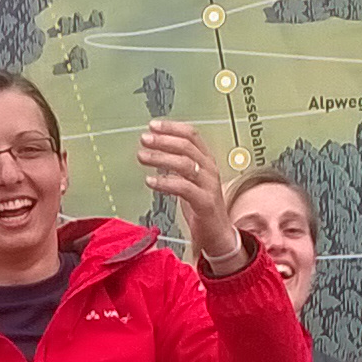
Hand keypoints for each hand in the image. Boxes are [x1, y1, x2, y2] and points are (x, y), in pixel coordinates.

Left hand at [138, 121, 242, 265]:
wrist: (219, 236)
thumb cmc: (202, 208)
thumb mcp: (190, 181)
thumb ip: (177, 166)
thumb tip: (154, 152)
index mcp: (206, 161)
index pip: (192, 135)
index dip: (172, 128)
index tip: (153, 125)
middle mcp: (209, 170)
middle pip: (187, 146)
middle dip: (163, 140)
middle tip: (145, 139)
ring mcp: (209, 186)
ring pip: (185, 164)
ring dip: (161, 157)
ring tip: (143, 156)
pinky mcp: (205, 203)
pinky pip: (183, 188)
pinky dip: (165, 183)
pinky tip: (151, 182)